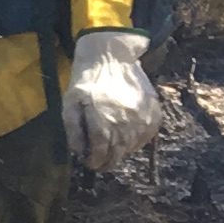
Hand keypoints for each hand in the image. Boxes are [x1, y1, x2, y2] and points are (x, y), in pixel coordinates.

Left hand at [64, 31, 159, 167]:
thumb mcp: (70, 103)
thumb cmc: (87, 82)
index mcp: (103, 121)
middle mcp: (125, 124)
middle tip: (100, 163)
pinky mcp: (154, 114)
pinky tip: (125, 137)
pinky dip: (135, 142)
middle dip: (107, 162)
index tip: (90, 164)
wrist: (111, 58)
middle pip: (118, 154)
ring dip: (120, 152)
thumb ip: (73, 130)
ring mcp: (142, 119)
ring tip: (111, 148)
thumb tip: (78, 152)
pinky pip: (146, 137)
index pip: (101, 153)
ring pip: (132, 147)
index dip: (95, 162)